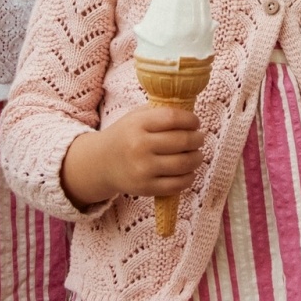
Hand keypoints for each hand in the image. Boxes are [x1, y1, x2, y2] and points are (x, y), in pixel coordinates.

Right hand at [60, 105, 203, 207]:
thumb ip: (160, 112)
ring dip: (197, 158)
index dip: (190, 120)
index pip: (173, 118)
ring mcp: (143, 169)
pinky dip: (189, 177)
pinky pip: (177, 184)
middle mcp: (139, 146)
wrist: (100, 163)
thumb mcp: (136, 117)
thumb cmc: (125, 136)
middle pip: (182, 141)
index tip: (195, 122)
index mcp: (137, 124)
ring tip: (197, 154)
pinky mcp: (146, 188)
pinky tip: (189, 171)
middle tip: (199, 138)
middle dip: (198, 139)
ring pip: (184, 163)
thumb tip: (190, 115)